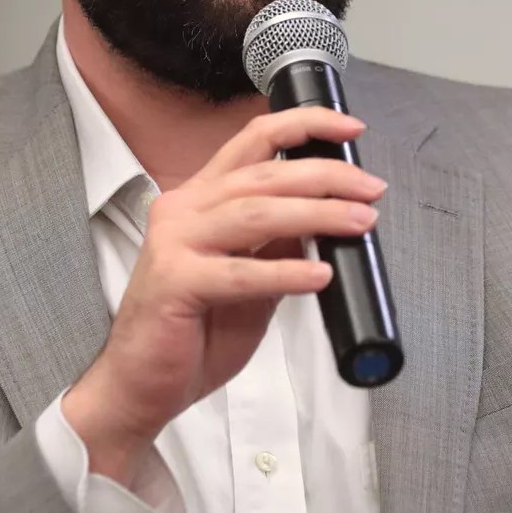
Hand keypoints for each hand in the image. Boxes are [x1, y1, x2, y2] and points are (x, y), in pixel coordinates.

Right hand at [61, 107, 383, 479]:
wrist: (140, 385)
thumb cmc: (190, 332)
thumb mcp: (249, 278)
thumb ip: (278, 244)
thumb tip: (328, 218)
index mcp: (200, 198)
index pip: (253, 141)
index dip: (304, 126)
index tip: (350, 128)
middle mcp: (184, 210)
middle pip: (263, 174)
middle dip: (326, 175)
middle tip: (371, 190)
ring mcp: (174, 243)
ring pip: (256, 212)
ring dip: (316, 214)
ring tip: (359, 222)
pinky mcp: (174, 283)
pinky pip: (240, 272)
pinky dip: (285, 272)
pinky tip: (318, 276)